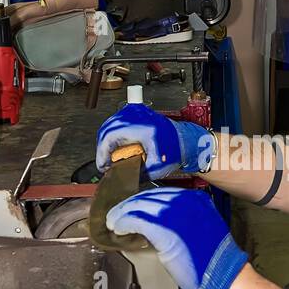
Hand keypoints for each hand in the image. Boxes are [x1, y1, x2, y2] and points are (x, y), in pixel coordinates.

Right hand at [96, 104, 213, 179]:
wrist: (186, 139)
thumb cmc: (175, 150)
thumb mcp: (155, 167)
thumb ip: (136, 173)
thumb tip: (119, 177)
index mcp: (139, 126)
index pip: (109, 137)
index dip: (102, 153)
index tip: (103, 165)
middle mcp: (135, 115)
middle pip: (106, 130)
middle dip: (103, 148)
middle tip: (105, 164)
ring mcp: (135, 111)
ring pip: (110, 125)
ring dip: (107, 142)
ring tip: (110, 157)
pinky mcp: (136, 112)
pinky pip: (117, 122)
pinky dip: (113, 135)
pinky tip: (116, 147)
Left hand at [106, 188, 247, 288]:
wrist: (223, 275)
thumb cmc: (213, 260)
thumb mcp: (201, 227)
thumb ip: (182, 219)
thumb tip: (158, 222)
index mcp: (195, 199)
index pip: (160, 193)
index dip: (142, 201)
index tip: (132, 207)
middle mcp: (184, 200)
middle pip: (147, 196)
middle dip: (129, 205)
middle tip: (117, 214)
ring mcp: (174, 212)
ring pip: (138, 206)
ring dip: (122, 214)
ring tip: (114, 222)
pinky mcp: (163, 228)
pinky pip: (135, 219)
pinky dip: (124, 223)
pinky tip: (119, 228)